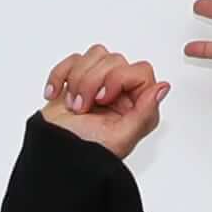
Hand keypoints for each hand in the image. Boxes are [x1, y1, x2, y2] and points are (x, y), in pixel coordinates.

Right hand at [38, 44, 165, 158]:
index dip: (119, 79)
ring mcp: (100, 83)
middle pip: (116, 60)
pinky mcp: (78, 78)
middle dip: (92, 82)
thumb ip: (144, 114)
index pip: (141, 71)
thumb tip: (162, 88)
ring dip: (77, 80)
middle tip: (82, 108)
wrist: (49, 157)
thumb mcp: (119, 138)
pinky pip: (74, 59)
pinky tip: (56, 94)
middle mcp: (122, 92)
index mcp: (138, 107)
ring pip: (96, 55)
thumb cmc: (83, 154)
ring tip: (72, 105)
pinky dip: (60, 75)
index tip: (102, 99)